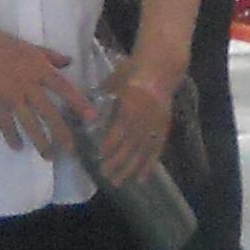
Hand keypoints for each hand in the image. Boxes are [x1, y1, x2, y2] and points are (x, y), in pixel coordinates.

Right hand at [0, 25, 91, 157]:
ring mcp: (11, 95)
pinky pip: (6, 124)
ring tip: (48, 155)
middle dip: (61, 133)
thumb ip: (49, 56)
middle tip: (70, 149)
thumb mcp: (28, 46)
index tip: (92, 117)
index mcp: (38, 68)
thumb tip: (68, 62)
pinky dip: (12, 137)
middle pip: (49, 113)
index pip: (64, 88)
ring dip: (40, 141)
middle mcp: (28, 84)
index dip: (78, 103)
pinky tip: (17, 147)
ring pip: (30, 123)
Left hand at [95, 58, 184, 186]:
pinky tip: (142, 178)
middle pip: (131, 145)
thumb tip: (85, 116)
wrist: (160, 67)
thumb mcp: (113, 82)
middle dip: (118, 162)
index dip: (110, 146)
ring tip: (119, 182)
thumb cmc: (131, 71)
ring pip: (143, 151)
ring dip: (131, 168)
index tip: (99, 158)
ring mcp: (156, 124)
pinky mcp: (164, 128)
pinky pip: (157, 149)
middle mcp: (145, 117)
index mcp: (132, 104)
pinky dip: (150, 164)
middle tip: (106, 176)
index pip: (119, 130)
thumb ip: (102, 100)